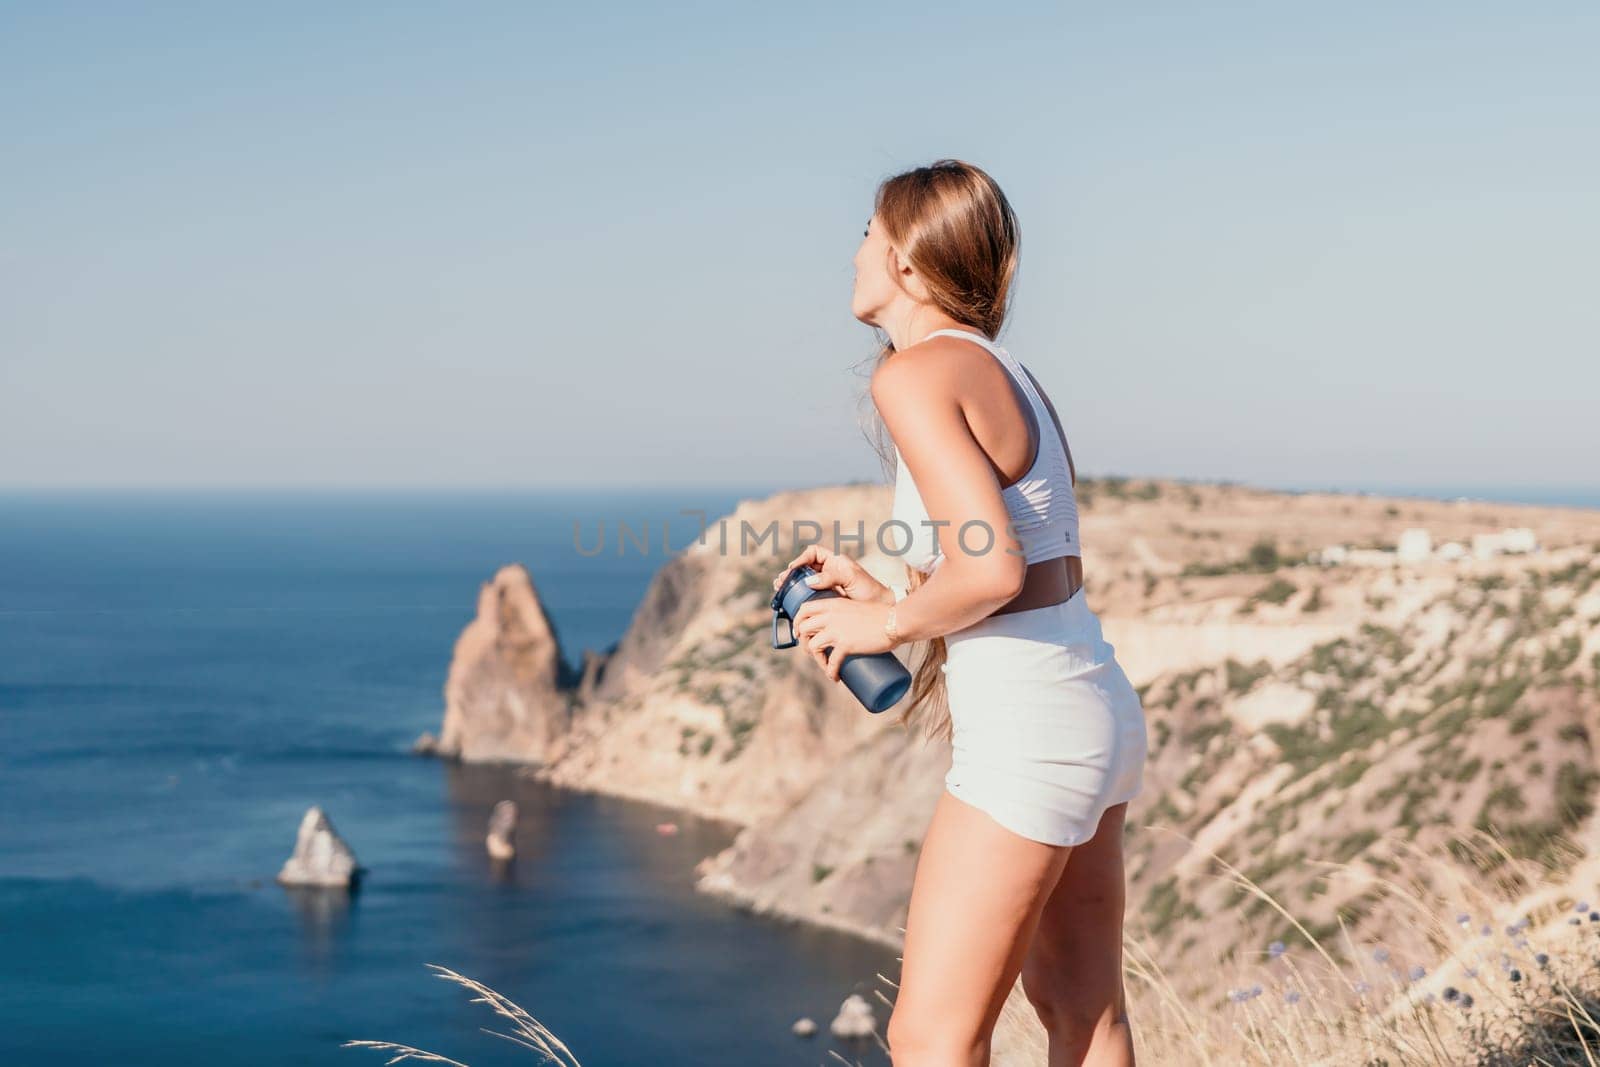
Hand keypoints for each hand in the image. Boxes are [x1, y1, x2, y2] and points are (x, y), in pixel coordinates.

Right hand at [772, 544, 892, 605]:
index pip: (813, 553)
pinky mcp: (826, 600)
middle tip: (780, 582)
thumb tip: (809, 580)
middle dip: (791, 573)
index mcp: (835, 561)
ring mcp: (827, 586)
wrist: (881, 608)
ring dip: (791, 585)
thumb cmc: (870, 590)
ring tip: (780, 590)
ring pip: (804, 582)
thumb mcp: (851, 578)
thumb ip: (831, 576)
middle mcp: (829, 571)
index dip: (802, 558)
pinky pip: (809, 596)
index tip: (794, 568)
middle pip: (805, 567)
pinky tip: (791, 602)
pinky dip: (799, 597)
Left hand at [791, 596, 895, 681]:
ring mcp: (837, 630)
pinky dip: (830, 672)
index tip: (800, 632)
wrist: (895, 621)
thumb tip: (844, 628)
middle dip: (804, 642)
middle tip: (812, 651)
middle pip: (804, 628)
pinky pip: (831, 661)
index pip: (804, 609)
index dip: (797, 621)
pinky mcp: (846, 644)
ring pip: (813, 645)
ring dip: (816, 659)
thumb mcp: (856, 607)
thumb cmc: (882, 614)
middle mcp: (830, 615)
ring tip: (825, 666)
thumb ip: (847, 614)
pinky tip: (834, 677)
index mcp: (832, 603)